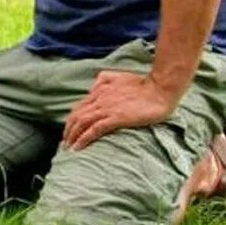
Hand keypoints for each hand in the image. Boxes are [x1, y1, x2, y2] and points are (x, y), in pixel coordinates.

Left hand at [62, 69, 179, 150]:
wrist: (160, 89)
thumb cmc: (143, 84)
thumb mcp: (118, 77)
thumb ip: (103, 80)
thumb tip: (92, 89)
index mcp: (99, 91)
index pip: (79, 107)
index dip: (71, 120)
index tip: (69, 130)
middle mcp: (99, 100)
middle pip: (76, 116)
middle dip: (68, 130)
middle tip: (65, 142)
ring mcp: (107, 109)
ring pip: (82, 123)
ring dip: (72, 136)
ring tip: (68, 148)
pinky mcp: (116, 118)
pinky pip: (94, 129)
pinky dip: (84, 138)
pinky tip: (78, 147)